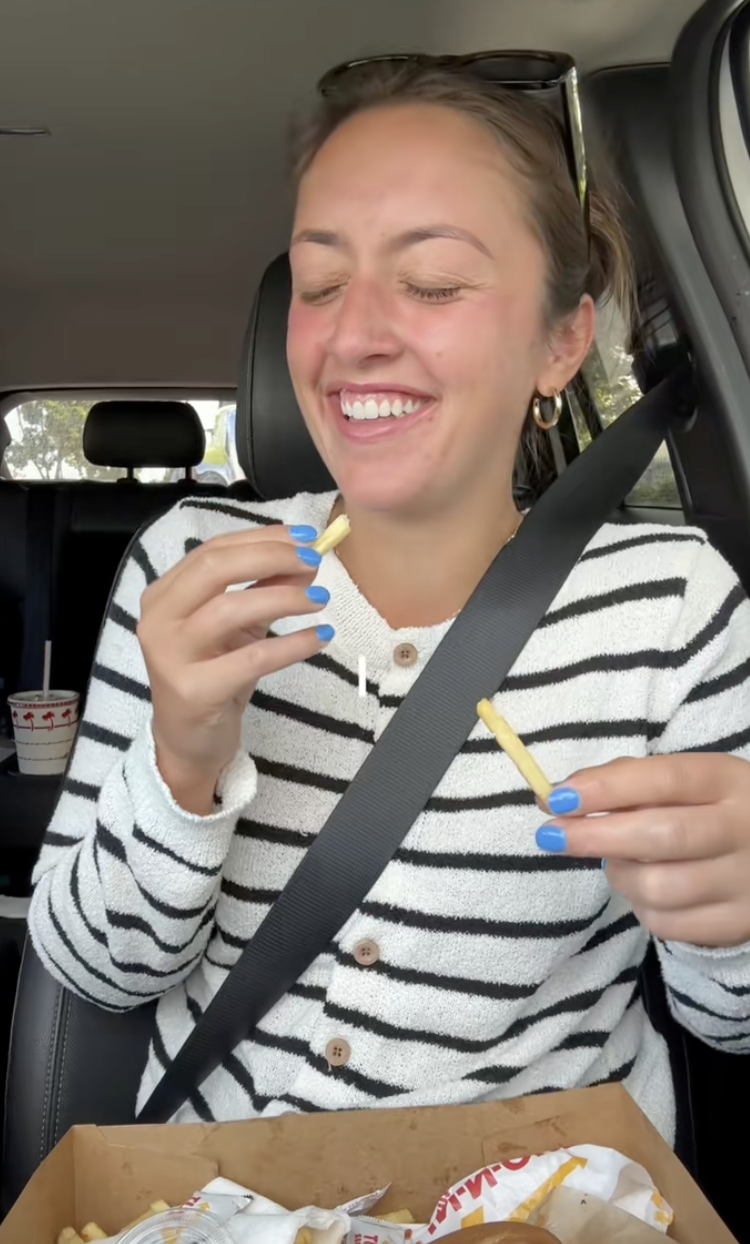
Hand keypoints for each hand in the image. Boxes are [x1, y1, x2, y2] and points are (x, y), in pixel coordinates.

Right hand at [137, 524, 331, 810]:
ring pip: (230, 609)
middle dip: (271, 557)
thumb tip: (305, 559)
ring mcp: (171, 656)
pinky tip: (320, 637)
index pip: (213, 550)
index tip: (307, 538)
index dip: (263, 539)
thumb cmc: (214, 676)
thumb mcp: (239, 627)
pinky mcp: (193, 691)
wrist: (189, 742)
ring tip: (320, 598)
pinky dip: (291, 645)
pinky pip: (251, 659)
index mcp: (164, 594)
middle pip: (215, 568)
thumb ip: (263, 589)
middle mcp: (159, 619)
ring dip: (283, 597)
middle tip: (315, 560)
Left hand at [536, 754, 749, 947]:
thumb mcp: (686, 784)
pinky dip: (641, 908)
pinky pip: (668, 924)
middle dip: (596, 836)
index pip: (665, 779)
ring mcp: (745, 881)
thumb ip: (626, 782)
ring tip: (615, 861)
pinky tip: (645, 890)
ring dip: (620, 875)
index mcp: (727, 781)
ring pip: (659, 887)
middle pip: (662, 836)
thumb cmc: (709, 811)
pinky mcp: (739, 924)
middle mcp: (743, 829)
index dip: (608, 788)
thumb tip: (556, 798)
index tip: (558, 798)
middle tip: (551, 835)